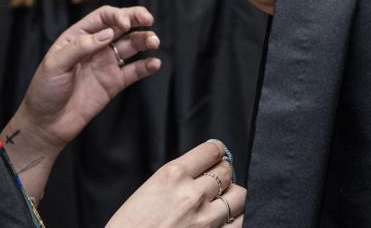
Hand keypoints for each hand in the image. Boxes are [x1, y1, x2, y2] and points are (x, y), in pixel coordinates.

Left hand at [8, 5, 159, 154]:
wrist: (46, 124)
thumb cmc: (44, 91)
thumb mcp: (55, 64)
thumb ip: (81, 47)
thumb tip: (108, 34)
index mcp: (78, 37)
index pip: (103, 17)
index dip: (117, 16)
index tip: (125, 24)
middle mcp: (95, 47)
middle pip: (121, 27)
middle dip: (136, 19)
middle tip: (149, 19)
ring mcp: (106, 64)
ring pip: (131, 46)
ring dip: (144, 40)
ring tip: (155, 42)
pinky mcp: (114, 83)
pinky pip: (134, 71)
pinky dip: (146, 66)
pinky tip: (154, 63)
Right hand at [108, 140, 246, 227]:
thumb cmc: (130, 226)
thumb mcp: (149, 190)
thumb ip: (176, 179)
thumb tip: (198, 173)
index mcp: (173, 175)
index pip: (211, 151)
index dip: (217, 152)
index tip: (216, 155)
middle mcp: (192, 193)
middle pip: (227, 171)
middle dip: (224, 173)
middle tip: (217, 179)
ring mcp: (206, 218)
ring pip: (240, 195)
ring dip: (233, 195)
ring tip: (224, 199)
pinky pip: (240, 222)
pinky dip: (237, 217)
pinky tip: (229, 218)